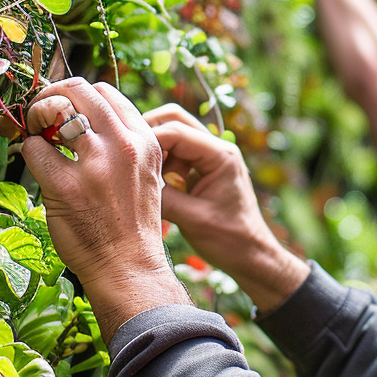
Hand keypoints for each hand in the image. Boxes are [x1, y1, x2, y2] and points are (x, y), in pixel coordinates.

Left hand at [22, 79, 188, 341]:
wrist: (129, 269)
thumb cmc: (131, 225)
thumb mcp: (143, 173)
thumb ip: (122, 144)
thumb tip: (82, 119)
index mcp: (145, 140)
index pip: (106, 92)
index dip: (78, 96)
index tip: (66, 110)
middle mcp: (123, 145)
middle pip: (79, 90)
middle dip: (54, 95)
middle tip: (42, 113)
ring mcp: (95, 165)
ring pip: (56, 108)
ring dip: (39, 115)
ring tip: (37, 133)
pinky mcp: (66, 186)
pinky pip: (34, 149)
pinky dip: (29, 151)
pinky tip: (37, 166)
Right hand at [144, 104, 308, 312]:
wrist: (252, 256)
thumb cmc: (230, 240)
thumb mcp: (191, 219)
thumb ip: (162, 196)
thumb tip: (129, 182)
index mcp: (220, 155)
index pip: (176, 131)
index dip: (147, 140)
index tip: (125, 156)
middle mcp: (217, 148)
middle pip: (175, 120)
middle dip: (149, 133)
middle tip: (128, 155)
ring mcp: (210, 157)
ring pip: (174, 134)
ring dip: (155, 149)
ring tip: (142, 173)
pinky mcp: (203, 169)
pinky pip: (177, 154)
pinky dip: (162, 163)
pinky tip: (153, 183)